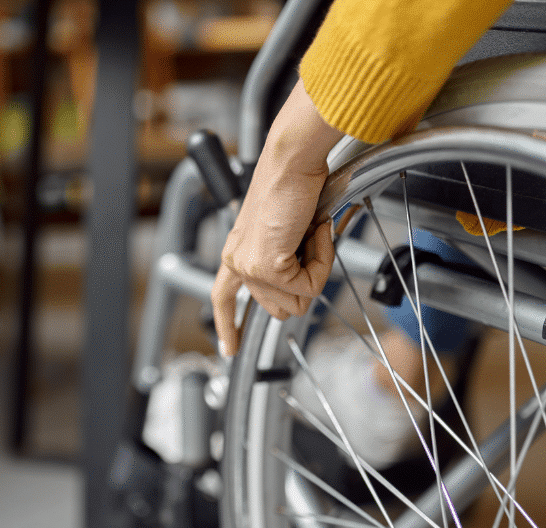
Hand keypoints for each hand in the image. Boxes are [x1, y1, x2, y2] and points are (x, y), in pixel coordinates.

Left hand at [211, 80, 342, 356]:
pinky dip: (322, 260)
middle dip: (306, 284)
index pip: (223, 299)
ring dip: (316, 269)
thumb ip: (285, 262)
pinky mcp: (268, 266)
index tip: (230, 350)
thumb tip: (302, 288)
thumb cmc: (294, 184)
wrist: (293, 160)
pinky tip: (314, 230)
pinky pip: (310, 286)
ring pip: (298, 302)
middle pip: (281, 309)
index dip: (228, 326)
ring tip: (311, 232)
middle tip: (311, 242)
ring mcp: (251, 267)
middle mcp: (238, 262)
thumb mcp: (286, 232)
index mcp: (237, 252)